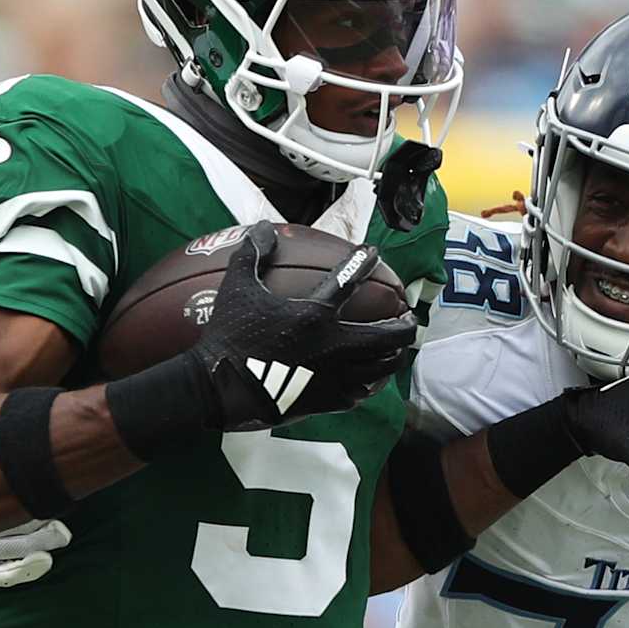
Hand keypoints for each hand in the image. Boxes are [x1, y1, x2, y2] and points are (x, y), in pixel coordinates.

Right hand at [195, 221, 417, 429]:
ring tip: (397, 348)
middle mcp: (332, 345)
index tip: (373, 253)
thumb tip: (263, 227)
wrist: (219, 388)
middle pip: (387, 335)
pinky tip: (372, 378)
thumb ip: (252, 254)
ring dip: (393, 354)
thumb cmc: (228, 335)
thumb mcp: (236, 288)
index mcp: (313, 315)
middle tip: (408, 317)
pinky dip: (371, 383)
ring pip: (381, 366)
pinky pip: (362, 393)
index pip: (348, 280)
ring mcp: (333, 376)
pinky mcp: (328, 400)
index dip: (363, 261)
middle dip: (405, 324)